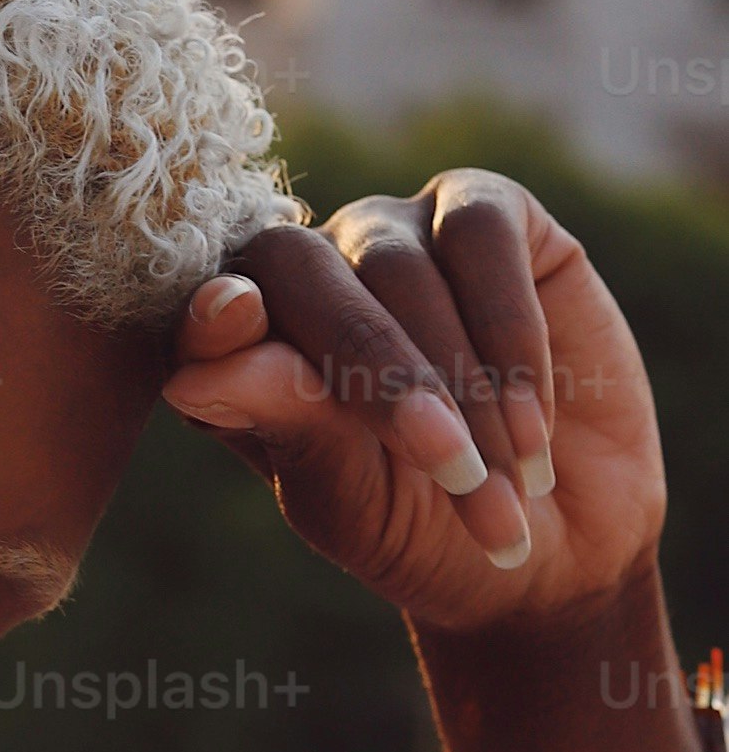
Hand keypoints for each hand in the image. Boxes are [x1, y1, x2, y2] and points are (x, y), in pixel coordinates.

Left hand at [161, 168, 661, 637]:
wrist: (558, 541)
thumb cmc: (424, 530)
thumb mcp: (345, 500)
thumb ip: (279, 423)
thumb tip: (193, 375)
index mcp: (241, 345)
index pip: (206, 312)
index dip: (215, 320)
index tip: (229, 325)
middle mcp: (308, 272)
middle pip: (302, 272)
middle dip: (378, 373)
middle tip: (448, 464)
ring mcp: (392, 232)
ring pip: (399, 264)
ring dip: (462, 382)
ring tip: (503, 481)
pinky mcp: (485, 210)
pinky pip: (482, 233)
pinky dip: (510, 331)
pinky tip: (530, 421)